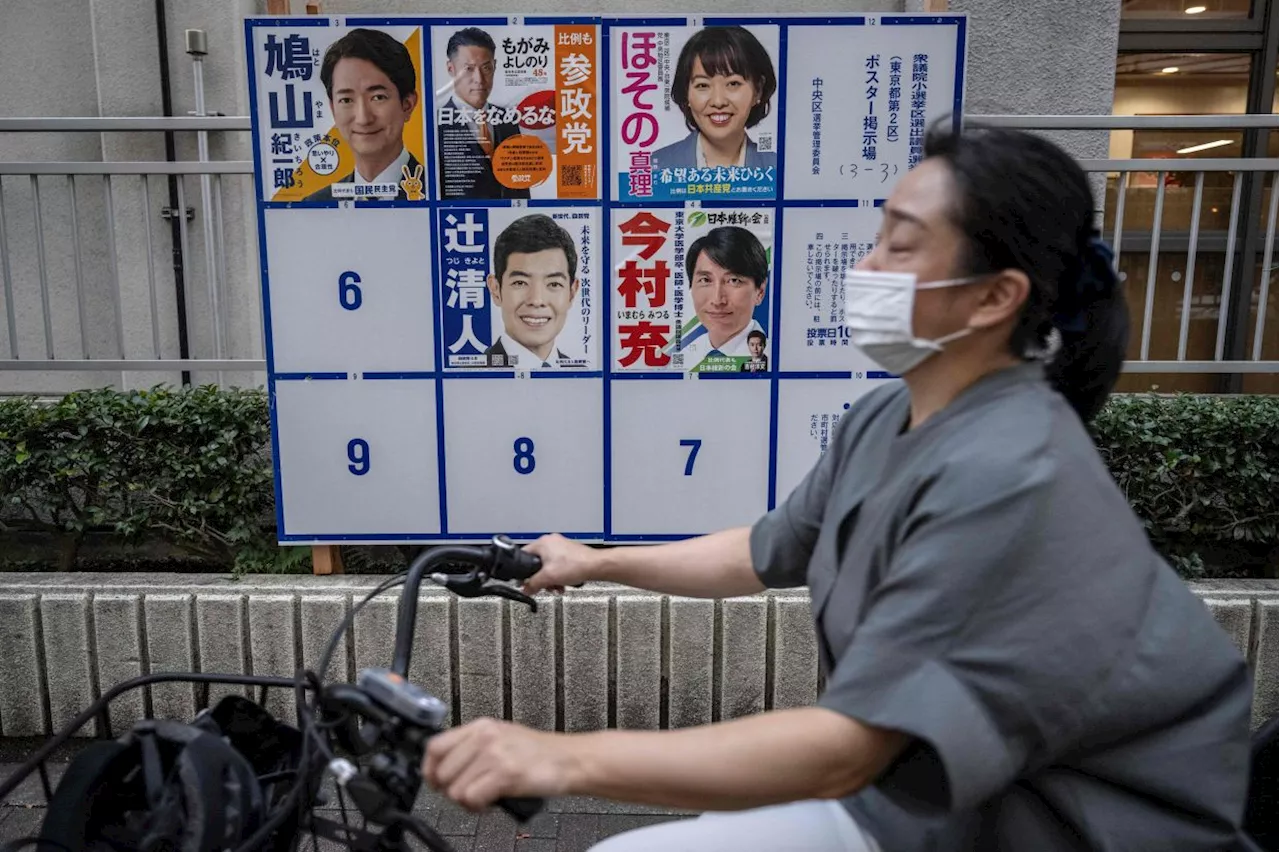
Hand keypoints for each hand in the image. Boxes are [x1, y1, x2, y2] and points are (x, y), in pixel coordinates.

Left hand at [422, 718, 578, 810]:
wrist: (568, 760)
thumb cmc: (537, 753)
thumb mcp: (501, 736)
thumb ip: (473, 746)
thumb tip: (443, 768)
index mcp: (481, 726)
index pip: (435, 746)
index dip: (429, 770)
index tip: (436, 782)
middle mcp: (484, 737)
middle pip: (441, 772)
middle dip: (451, 790)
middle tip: (468, 794)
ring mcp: (494, 754)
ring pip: (454, 789)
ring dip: (466, 801)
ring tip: (483, 798)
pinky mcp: (505, 773)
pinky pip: (472, 798)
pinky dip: (478, 808)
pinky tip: (491, 803)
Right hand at [522, 533, 599, 593]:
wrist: (595, 566)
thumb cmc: (576, 565)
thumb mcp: (548, 578)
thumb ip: (532, 584)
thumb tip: (525, 589)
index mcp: (542, 543)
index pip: (523, 555)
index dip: (523, 570)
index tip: (525, 581)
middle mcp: (551, 541)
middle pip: (537, 562)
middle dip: (541, 577)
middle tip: (544, 585)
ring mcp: (561, 546)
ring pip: (548, 565)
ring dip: (551, 578)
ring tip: (556, 586)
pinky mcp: (569, 553)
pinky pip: (558, 565)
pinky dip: (558, 575)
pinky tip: (563, 583)